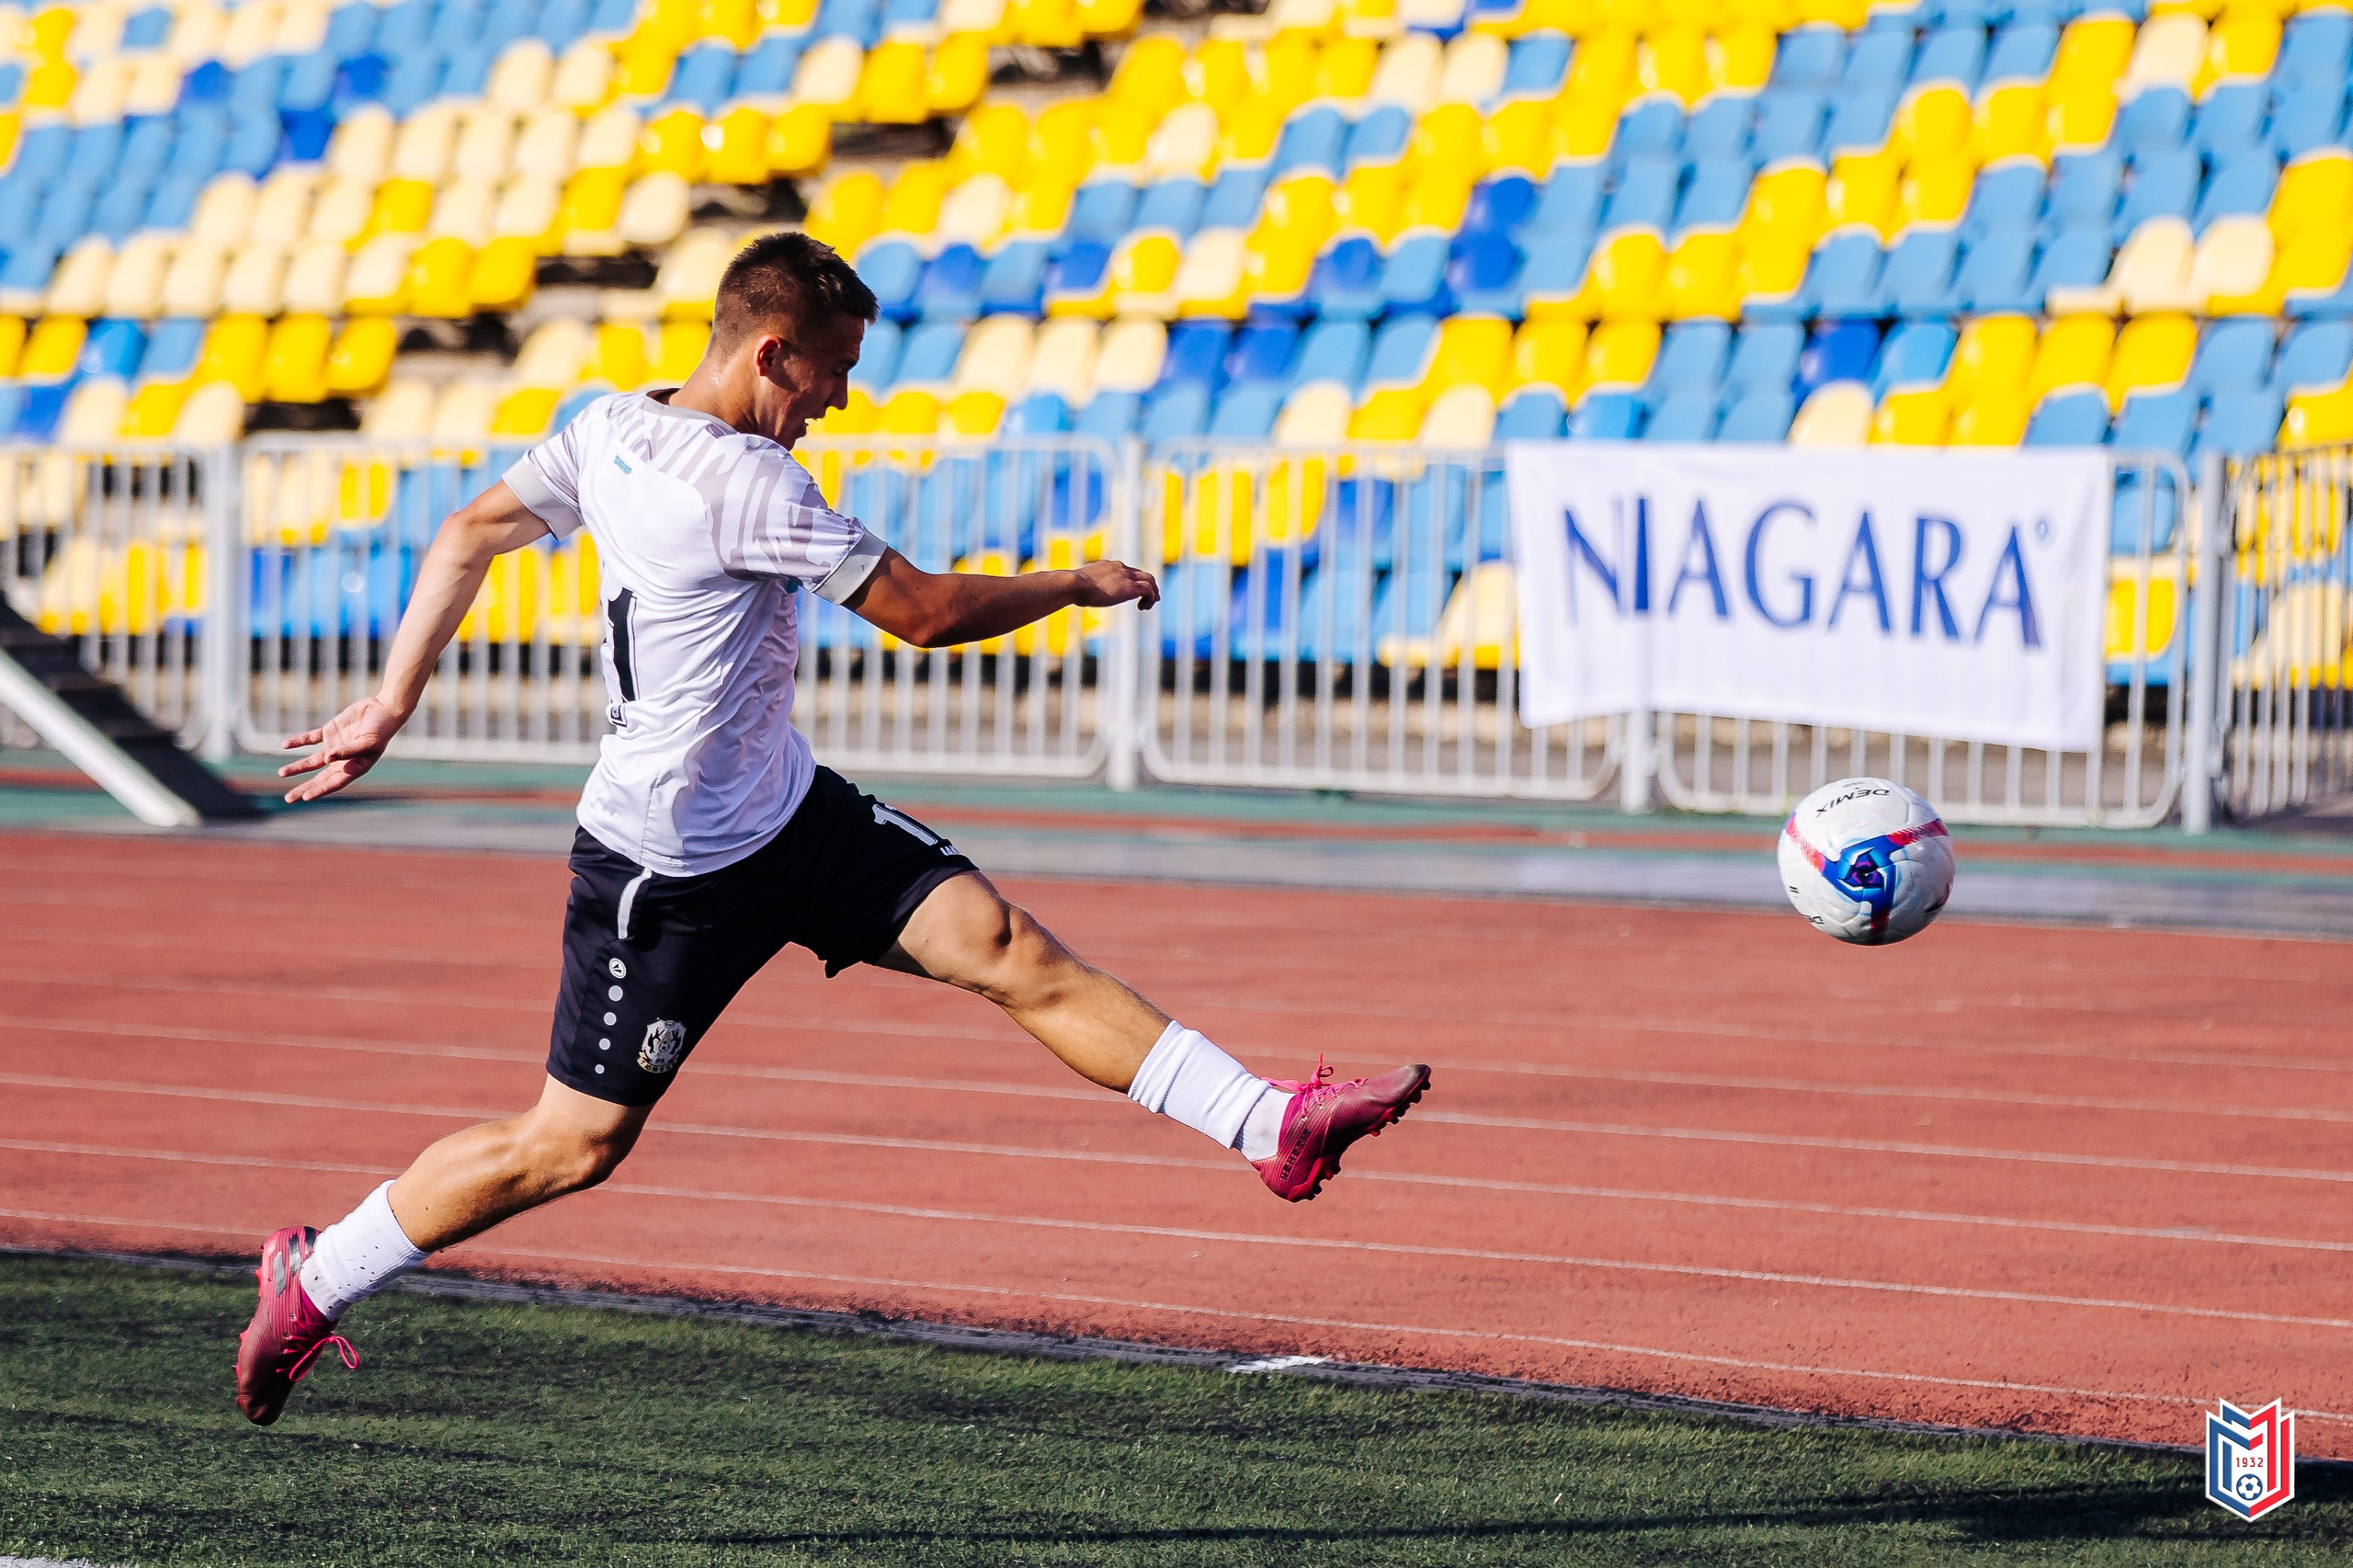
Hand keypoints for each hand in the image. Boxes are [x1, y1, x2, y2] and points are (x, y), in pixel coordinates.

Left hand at [278, 695, 405, 802]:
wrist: (384, 709)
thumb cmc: (381, 729)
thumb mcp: (367, 742)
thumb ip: (348, 751)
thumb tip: (326, 758)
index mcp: (355, 767)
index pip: (334, 782)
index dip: (320, 790)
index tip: (305, 797)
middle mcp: (343, 760)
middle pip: (320, 778)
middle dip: (305, 788)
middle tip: (289, 799)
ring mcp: (335, 747)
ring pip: (312, 761)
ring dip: (297, 767)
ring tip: (281, 773)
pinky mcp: (330, 732)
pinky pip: (311, 739)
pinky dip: (298, 741)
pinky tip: (285, 745)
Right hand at [1069, 559, 1159, 611]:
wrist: (1074, 584)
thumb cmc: (1072, 588)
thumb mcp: (1079, 586)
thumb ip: (1083, 587)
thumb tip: (1075, 593)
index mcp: (1108, 566)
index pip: (1126, 570)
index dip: (1131, 581)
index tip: (1131, 592)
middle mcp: (1120, 568)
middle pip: (1140, 573)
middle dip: (1147, 585)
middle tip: (1149, 598)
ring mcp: (1126, 576)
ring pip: (1150, 579)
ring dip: (1153, 592)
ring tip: (1149, 605)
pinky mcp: (1131, 587)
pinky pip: (1149, 589)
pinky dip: (1151, 598)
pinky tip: (1143, 608)